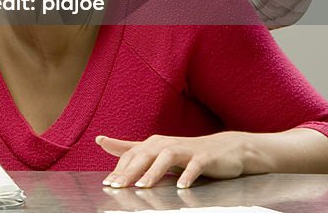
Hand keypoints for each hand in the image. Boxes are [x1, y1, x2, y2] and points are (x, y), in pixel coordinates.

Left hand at [97, 133, 248, 188]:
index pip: (131, 155)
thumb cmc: (186, 152)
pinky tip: (181, 186)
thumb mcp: (156, 151)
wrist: (226, 149)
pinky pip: (195, 166)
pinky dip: (188, 175)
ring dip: (154, 171)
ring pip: (166, 157)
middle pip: (144, 155)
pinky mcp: (204, 158)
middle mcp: (167, 144)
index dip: (119, 169)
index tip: (107, 183)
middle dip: (130, 171)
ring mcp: (186, 150)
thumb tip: (101, 141)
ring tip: (143, 186)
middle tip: (117, 185)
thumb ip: (130, 148)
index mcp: (154, 144)